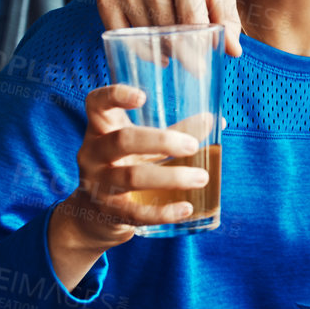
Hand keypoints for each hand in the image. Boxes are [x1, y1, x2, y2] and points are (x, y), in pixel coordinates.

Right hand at [51, 85, 210, 257]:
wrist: (93, 213)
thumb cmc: (125, 165)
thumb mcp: (143, 145)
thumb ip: (175, 131)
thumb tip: (216, 121)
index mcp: (101, 128)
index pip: (96, 103)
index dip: (115, 95)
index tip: (143, 97)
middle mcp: (93, 153)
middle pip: (123, 140)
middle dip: (161, 141)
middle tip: (192, 145)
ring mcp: (97, 183)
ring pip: (132, 177)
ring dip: (171, 177)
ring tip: (202, 177)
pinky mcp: (108, 211)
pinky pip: (136, 213)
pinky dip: (163, 211)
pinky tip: (186, 208)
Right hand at [96, 0, 242, 56]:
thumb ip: (228, 19)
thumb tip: (234, 50)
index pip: (191, 22)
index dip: (197, 50)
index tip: (201, 69)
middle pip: (167, 32)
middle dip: (181, 52)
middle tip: (189, 59)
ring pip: (145, 37)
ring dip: (161, 50)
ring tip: (173, 46)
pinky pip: (120, 35)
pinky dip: (137, 49)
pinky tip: (153, 50)